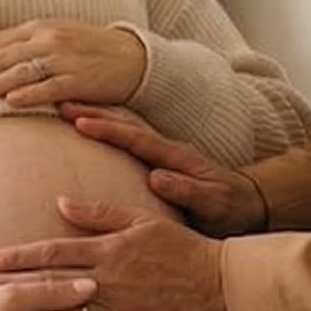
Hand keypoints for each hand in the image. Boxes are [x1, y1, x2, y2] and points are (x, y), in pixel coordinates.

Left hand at [0, 19, 146, 108]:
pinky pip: (52, 87)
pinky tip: (11, 102)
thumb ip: (13, 40)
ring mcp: (64, 59)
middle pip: (0, 57)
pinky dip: (31, 94)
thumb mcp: (48, 35)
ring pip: (20, 72)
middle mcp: (47, 39)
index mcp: (36, 28)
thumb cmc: (86, 49)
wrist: (133, 57)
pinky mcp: (81, 79)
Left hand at [0, 202, 229, 310]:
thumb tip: (61, 201)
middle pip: (47, 286)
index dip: (17, 258)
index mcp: (107, 250)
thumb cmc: (179, 248)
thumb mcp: (140, 220)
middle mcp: (106, 282)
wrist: (217, 285)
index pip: (52, 253)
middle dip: (8, 289)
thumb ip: (99, 212)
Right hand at [59, 106, 265, 235]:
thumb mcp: (213, 203)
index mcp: (177, 156)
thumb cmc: (231, 207)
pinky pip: (126, 144)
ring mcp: (163, 154)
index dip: (108, 129)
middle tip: (60, 103)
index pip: (136, 139)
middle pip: (124, 126)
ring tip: (65, 109)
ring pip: (123, 131)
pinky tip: (86, 132)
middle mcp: (167, 150)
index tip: (80, 121)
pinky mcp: (159, 163)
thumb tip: (156, 176)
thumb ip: (187, 190)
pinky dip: (106, 132)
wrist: (250, 205)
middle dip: (93, 114)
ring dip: (95, 118)